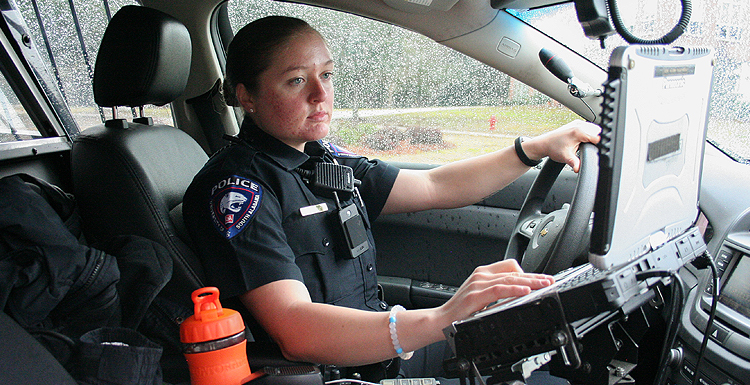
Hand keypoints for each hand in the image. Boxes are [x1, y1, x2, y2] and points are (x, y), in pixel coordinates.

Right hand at [435, 260, 553, 327]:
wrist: (441, 320)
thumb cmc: (460, 311)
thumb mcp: (482, 297)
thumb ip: (497, 292)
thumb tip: (519, 293)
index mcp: (482, 273)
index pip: (510, 265)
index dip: (529, 271)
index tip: (542, 278)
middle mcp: (481, 275)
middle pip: (513, 271)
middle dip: (535, 276)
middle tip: (550, 281)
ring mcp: (478, 284)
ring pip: (509, 278)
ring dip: (530, 282)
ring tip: (543, 285)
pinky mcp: (476, 295)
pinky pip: (499, 290)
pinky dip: (514, 290)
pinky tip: (525, 292)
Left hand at [524, 120, 599, 171]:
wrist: (544, 144)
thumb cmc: (553, 149)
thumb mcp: (566, 158)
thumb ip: (575, 163)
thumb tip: (579, 169)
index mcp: (579, 132)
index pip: (598, 137)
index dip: (598, 145)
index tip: (594, 150)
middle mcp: (579, 125)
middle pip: (598, 132)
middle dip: (595, 140)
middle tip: (588, 148)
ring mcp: (577, 123)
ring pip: (593, 128)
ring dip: (593, 136)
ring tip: (585, 144)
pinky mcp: (575, 123)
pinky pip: (588, 126)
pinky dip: (588, 132)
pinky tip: (583, 140)